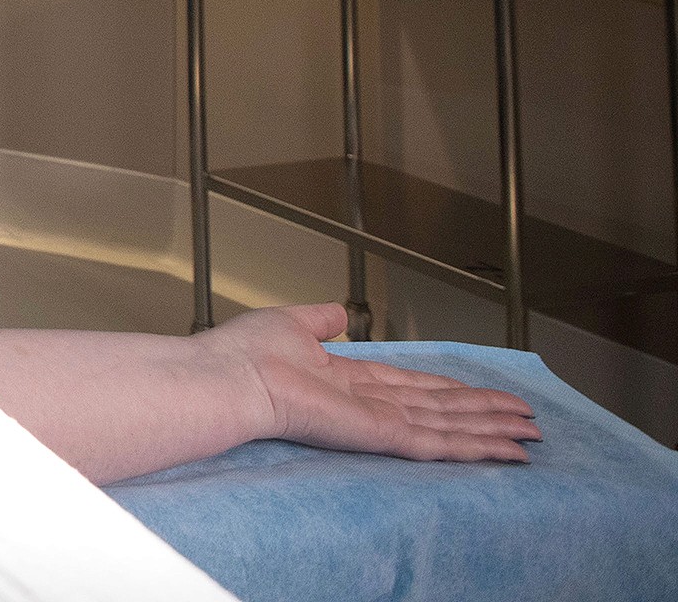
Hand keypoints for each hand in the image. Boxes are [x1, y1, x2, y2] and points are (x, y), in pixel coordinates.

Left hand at [215, 305, 541, 463]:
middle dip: (484, 413)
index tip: (481, 392)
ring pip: (449, 428)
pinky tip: (506, 450)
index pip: (411, 388)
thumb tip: (340, 311)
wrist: (232, 378)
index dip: (450, 390)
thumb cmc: (247, 354)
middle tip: (527, 420)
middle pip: (440, 409)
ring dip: (492, 430)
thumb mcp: (292, 324)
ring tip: (530, 435)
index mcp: (347, 381)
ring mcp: (377, 423)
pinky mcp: (381, 435)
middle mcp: (367, 405)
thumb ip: (321, 320)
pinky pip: (438, 443)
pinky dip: (476, 446)